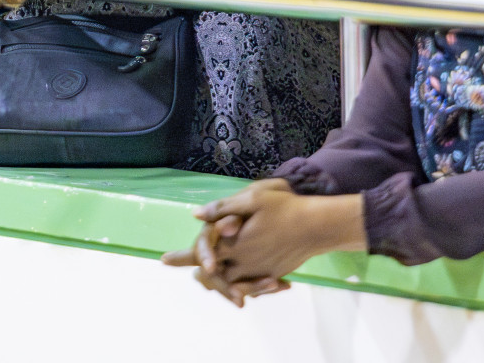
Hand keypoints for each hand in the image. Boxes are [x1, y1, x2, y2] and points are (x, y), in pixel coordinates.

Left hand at [162, 179, 364, 302]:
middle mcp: (244, 261)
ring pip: (232, 283)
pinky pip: (252, 286)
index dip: (181, 256)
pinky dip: (244, 285)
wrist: (319, 227)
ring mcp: (259, 271)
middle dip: (202, 272)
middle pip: (213, 274)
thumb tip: (196, 214)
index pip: (201, 252)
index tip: (163, 259)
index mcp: (234, 243)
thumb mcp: (254, 198)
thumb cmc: (286, 207)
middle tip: (192, 270)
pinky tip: (243, 280)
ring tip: (210, 276)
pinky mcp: (273, 275)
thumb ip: (223, 208)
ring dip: (221, 281)